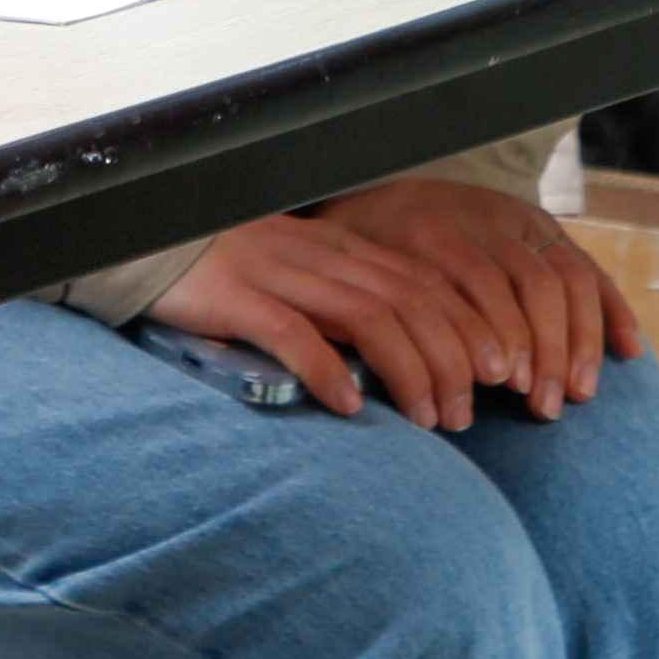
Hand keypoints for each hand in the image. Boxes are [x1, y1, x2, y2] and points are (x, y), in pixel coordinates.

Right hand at [153, 178, 640, 427]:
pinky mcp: (240, 298)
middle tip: (469, 415)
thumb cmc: (235, 270)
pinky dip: (326, 369)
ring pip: (368, 316)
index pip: (430, 285)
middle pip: (413, 302)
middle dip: (453, 359)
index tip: (503, 377)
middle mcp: (327, 257)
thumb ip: (353, 306)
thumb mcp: (306, 278)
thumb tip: (410, 361)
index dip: (474, 329)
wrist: (154, 240)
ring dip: (408, 370)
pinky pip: (292, 333)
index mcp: (348, 250)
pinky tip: (349, 406)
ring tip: (429, 419)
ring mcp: (284, 274)